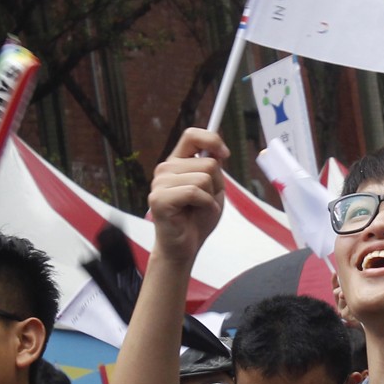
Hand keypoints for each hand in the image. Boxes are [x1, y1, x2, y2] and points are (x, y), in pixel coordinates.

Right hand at [147, 128, 229, 262]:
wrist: (186, 247)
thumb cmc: (197, 218)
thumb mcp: (213, 188)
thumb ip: (213, 167)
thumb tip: (219, 151)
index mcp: (176, 163)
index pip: (192, 135)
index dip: (212, 140)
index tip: (225, 154)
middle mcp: (165, 169)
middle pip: (207, 163)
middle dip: (216, 184)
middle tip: (205, 201)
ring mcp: (159, 183)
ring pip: (203, 178)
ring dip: (210, 197)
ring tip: (199, 208)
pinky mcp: (160, 199)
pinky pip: (195, 192)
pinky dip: (205, 205)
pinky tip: (198, 213)